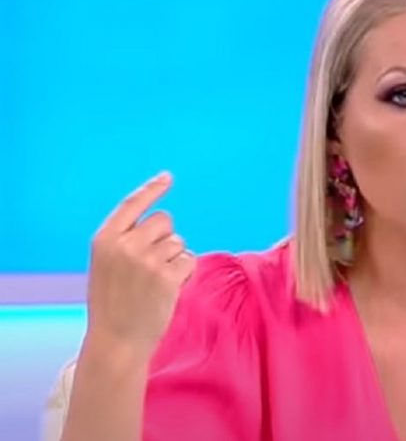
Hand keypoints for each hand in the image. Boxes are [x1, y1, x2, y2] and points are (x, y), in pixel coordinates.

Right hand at [84, 172, 195, 358]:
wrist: (116, 341)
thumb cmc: (113, 304)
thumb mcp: (106, 266)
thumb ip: (125, 241)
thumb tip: (161, 222)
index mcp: (104, 240)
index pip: (131, 204)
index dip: (151, 190)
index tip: (167, 177)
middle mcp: (125, 245)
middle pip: (165, 220)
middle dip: (166, 238)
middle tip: (152, 265)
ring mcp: (147, 260)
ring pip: (179, 242)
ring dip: (175, 259)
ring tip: (155, 283)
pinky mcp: (168, 276)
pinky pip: (189, 260)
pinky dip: (185, 273)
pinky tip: (168, 290)